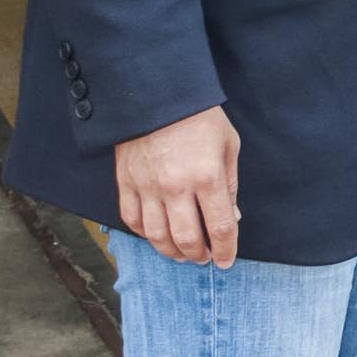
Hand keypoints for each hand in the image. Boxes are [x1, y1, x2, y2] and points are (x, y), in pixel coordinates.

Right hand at [115, 105, 241, 266]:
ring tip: (183, 254)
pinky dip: (144, 235)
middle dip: (198, 255)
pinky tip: (157, 235)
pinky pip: (132, 220)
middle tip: (204, 258)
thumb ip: (230, 185)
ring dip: (171, 251)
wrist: (158, 95)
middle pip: (187, 239)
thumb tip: (231, 218)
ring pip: (156, 236)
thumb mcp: (228, 147)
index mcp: (207, 177)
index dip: (226, 250)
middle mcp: (176, 187)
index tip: (226, 261)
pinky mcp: (125, 183)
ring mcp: (146, 187)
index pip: (220, 227)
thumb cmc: (201, 119)